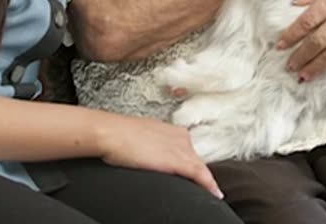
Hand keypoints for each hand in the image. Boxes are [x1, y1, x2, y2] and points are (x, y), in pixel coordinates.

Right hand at [94, 112, 223, 197]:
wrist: (110, 133)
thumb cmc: (117, 135)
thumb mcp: (140, 138)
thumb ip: (150, 146)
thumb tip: (147, 154)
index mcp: (172, 130)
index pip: (188, 151)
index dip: (192, 165)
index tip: (195, 176)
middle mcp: (180, 137)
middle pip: (196, 160)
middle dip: (200, 174)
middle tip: (204, 189)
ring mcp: (181, 148)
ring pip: (200, 168)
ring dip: (207, 182)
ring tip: (212, 194)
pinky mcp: (179, 161)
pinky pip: (200, 175)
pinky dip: (209, 185)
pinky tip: (215, 194)